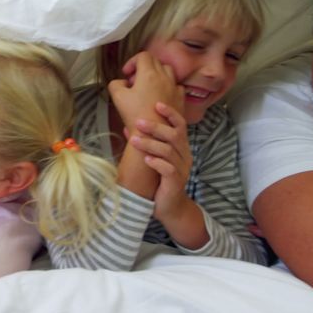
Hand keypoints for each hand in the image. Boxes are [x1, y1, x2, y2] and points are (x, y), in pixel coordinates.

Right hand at [108, 51, 183, 132]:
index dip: (132, 62)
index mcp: (149, 74)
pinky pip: (176, 86)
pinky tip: (160, 96)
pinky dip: (168, 86)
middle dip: (143, 67)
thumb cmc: (135, 115)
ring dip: (157, 75)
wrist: (152, 135)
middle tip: (134, 81)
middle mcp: (164, 78)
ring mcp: (174, 88)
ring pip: (168, 71)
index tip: (126, 73)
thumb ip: (116, 83)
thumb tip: (121, 83)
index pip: (143, 56)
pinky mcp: (180, 99)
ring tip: (148, 87)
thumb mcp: (117, 97)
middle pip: (156, 61)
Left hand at [128, 101, 192, 224]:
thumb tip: (128, 129)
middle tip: (138, 121)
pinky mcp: (176, 181)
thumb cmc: (159, 181)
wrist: (169, 207)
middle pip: (175, 135)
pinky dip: (156, 162)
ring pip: (169, 151)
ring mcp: (182, 169)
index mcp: (181, 148)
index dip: (171, 113)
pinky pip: (169, 169)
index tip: (157, 104)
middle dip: (156, 127)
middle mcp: (184, 156)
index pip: (180, 125)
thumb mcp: (153, 159)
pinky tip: (146, 160)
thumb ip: (145, 144)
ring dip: (150, 143)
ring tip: (134, 140)